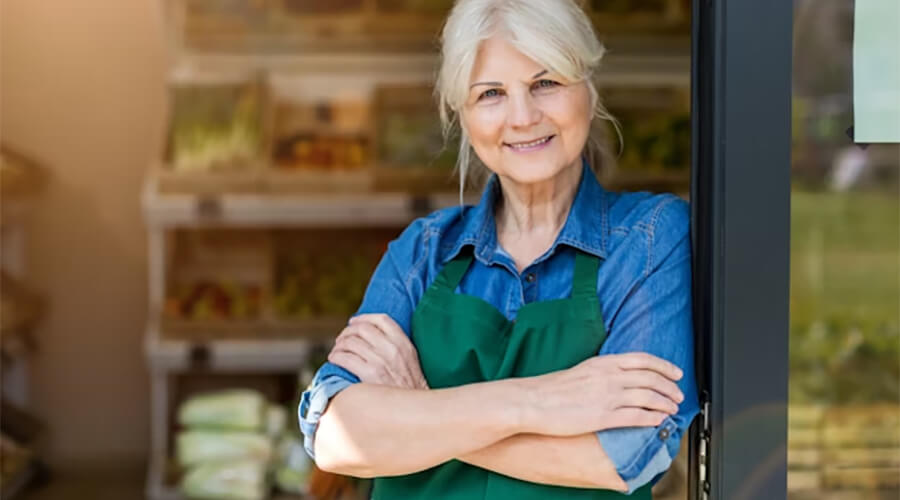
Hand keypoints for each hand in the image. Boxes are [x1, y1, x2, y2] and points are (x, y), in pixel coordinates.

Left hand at [327, 313, 428, 389]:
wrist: (413, 411)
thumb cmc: (410, 390)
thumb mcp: (411, 362)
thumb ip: (396, 348)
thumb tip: (373, 338)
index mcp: (404, 344)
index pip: (382, 320)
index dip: (364, 318)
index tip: (354, 322)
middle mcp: (393, 350)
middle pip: (362, 329)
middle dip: (347, 332)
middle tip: (342, 340)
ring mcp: (381, 362)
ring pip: (351, 342)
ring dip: (339, 345)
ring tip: (336, 351)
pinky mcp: (370, 375)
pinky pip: (345, 357)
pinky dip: (336, 356)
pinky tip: (334, 360)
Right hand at [522, 352, 684, 435]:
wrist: (532, 401)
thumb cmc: (551, 389)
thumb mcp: (581, 371)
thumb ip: (602, 372)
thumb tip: (618, 378)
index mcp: (603, 363)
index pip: (643, 360)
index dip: (664, 366)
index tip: (675, 373)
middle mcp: (609, 376)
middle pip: (650, 378)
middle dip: (670, 387)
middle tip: (678, 394)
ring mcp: (607, 396)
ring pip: (648, 397)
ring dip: (665, 403)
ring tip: (672, 409)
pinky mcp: (603, 416)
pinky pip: (635, 416)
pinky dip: (651, 418)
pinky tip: (658, 422)